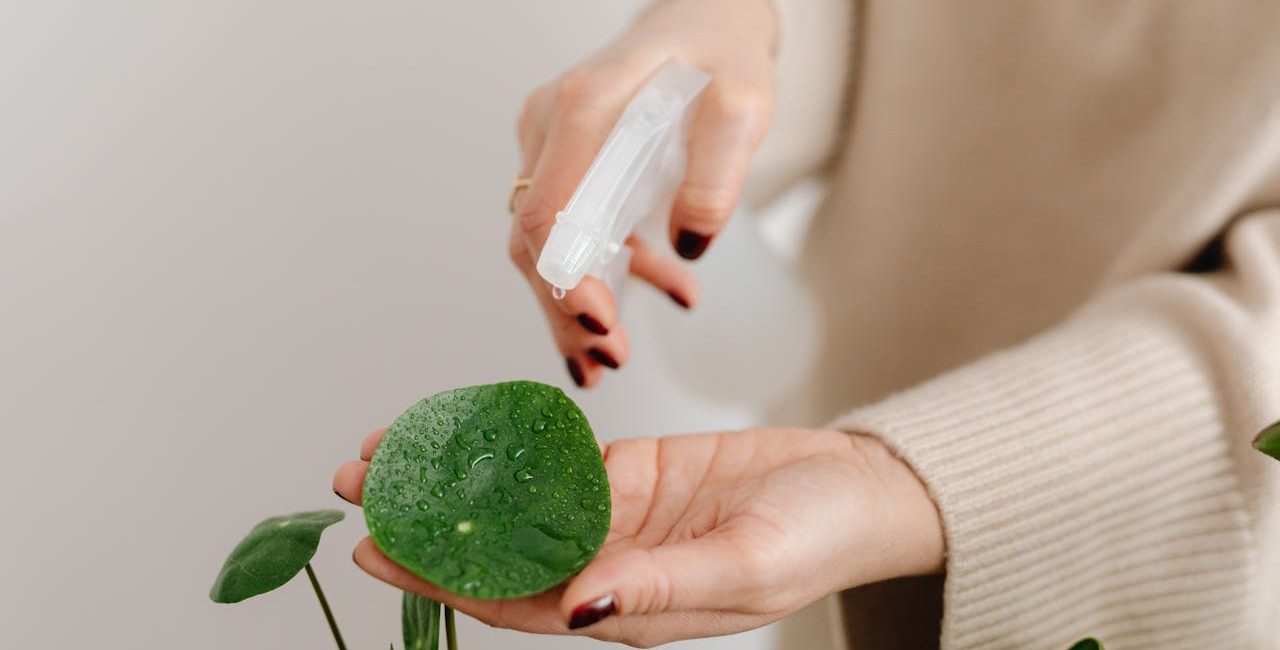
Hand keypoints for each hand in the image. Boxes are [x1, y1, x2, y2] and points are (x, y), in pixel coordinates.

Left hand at [333, 428, 943, 646]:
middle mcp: (607, 565)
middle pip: (498, 547)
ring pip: (517, 499)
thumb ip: (658, 587)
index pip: (514, 599)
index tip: (377, 550)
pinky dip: (509, 442)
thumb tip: (576, 607)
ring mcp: (616, 516)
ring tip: (388, 449)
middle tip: (357, 483)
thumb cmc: (818, 539)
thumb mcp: (745, 568)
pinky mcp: (631, 472)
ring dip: (455, 477)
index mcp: (625, 607)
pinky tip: (465, 424)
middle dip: (425, 520)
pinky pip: (556, 457)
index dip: (441, 578)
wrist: (859, 486)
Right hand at [507, 0, 776, 387]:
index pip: (547, 208)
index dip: (564, 278)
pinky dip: (612, 270)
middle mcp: (553, 125)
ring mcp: (553, 143)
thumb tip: (691, 244)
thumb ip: (719, 169)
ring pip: (545, 241)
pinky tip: (670, 289)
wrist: (704, 23)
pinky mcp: (568, 160)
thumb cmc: (720, 52)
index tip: (600, 325)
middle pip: (535, 236)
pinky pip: (574, 228)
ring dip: (579, 301)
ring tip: (613, 357)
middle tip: (607, 362)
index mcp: (585, 107)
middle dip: (566, 307)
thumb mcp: (744, 102)